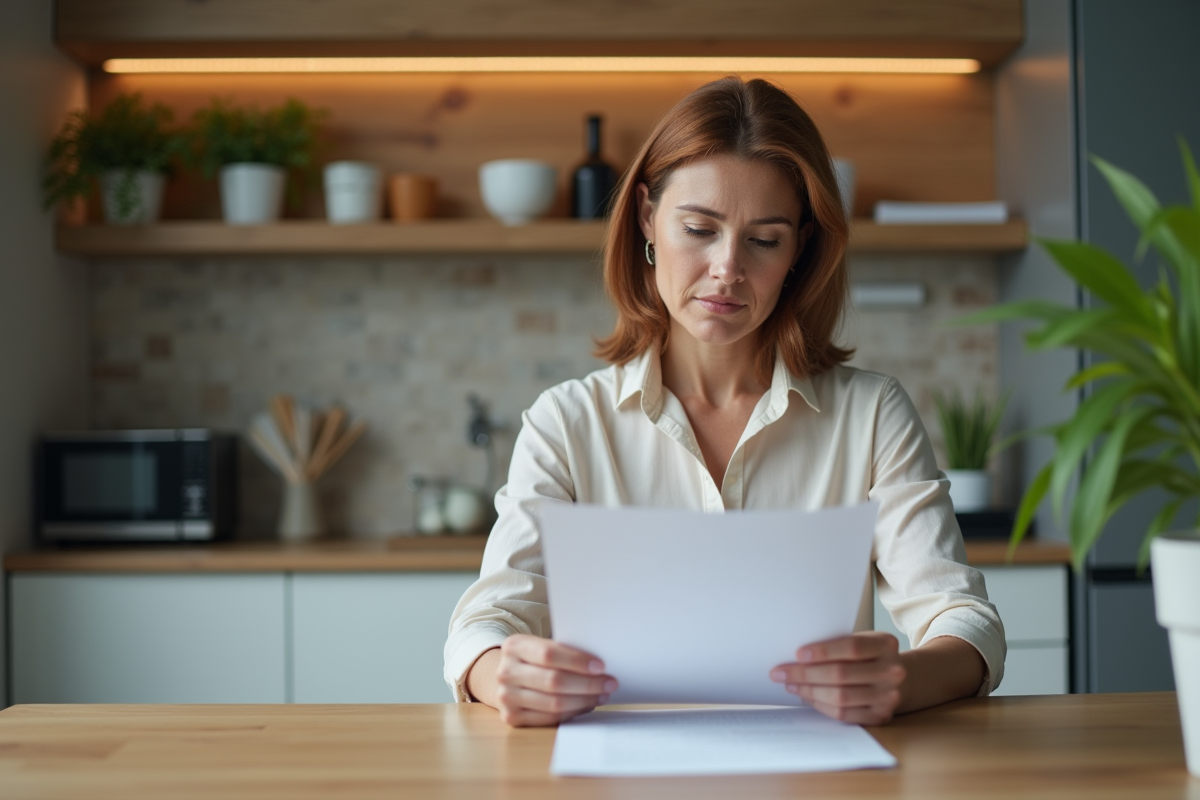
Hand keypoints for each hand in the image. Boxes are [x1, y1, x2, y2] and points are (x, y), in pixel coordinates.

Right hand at [491, 634, 617, 726]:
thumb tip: (599, 665)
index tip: (600, 666)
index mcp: (514, 646)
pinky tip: (586, 705)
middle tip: (609, 683)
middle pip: (554, 681)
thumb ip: (563, 650)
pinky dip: (572, 712)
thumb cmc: (534, 659)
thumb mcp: (541, 645)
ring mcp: (506, 696)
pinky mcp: (511, 717)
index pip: (549, 654)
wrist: (508, 676)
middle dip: (587, 684)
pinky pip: (550, 718)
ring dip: (584, 700)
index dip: (577, 661)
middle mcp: (506, 671)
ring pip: (554, 703)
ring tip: (601, 695)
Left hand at [769, 632, 904, 724]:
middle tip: (781, 673)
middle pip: (841, 674)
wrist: (898, 679)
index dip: (823, 651)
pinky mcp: (880, 716)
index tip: (798, 654)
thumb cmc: (869, 656)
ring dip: (809, 691)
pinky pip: (843, 714)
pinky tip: (807, 697)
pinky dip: (821, 705)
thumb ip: (837, 644)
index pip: (852, 647)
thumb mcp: (862, 641)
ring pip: (840, 696)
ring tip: (790, 685)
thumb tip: (796, 655)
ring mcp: (888, 696)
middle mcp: (892, 671)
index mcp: (886, 644)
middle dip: (805, 674)